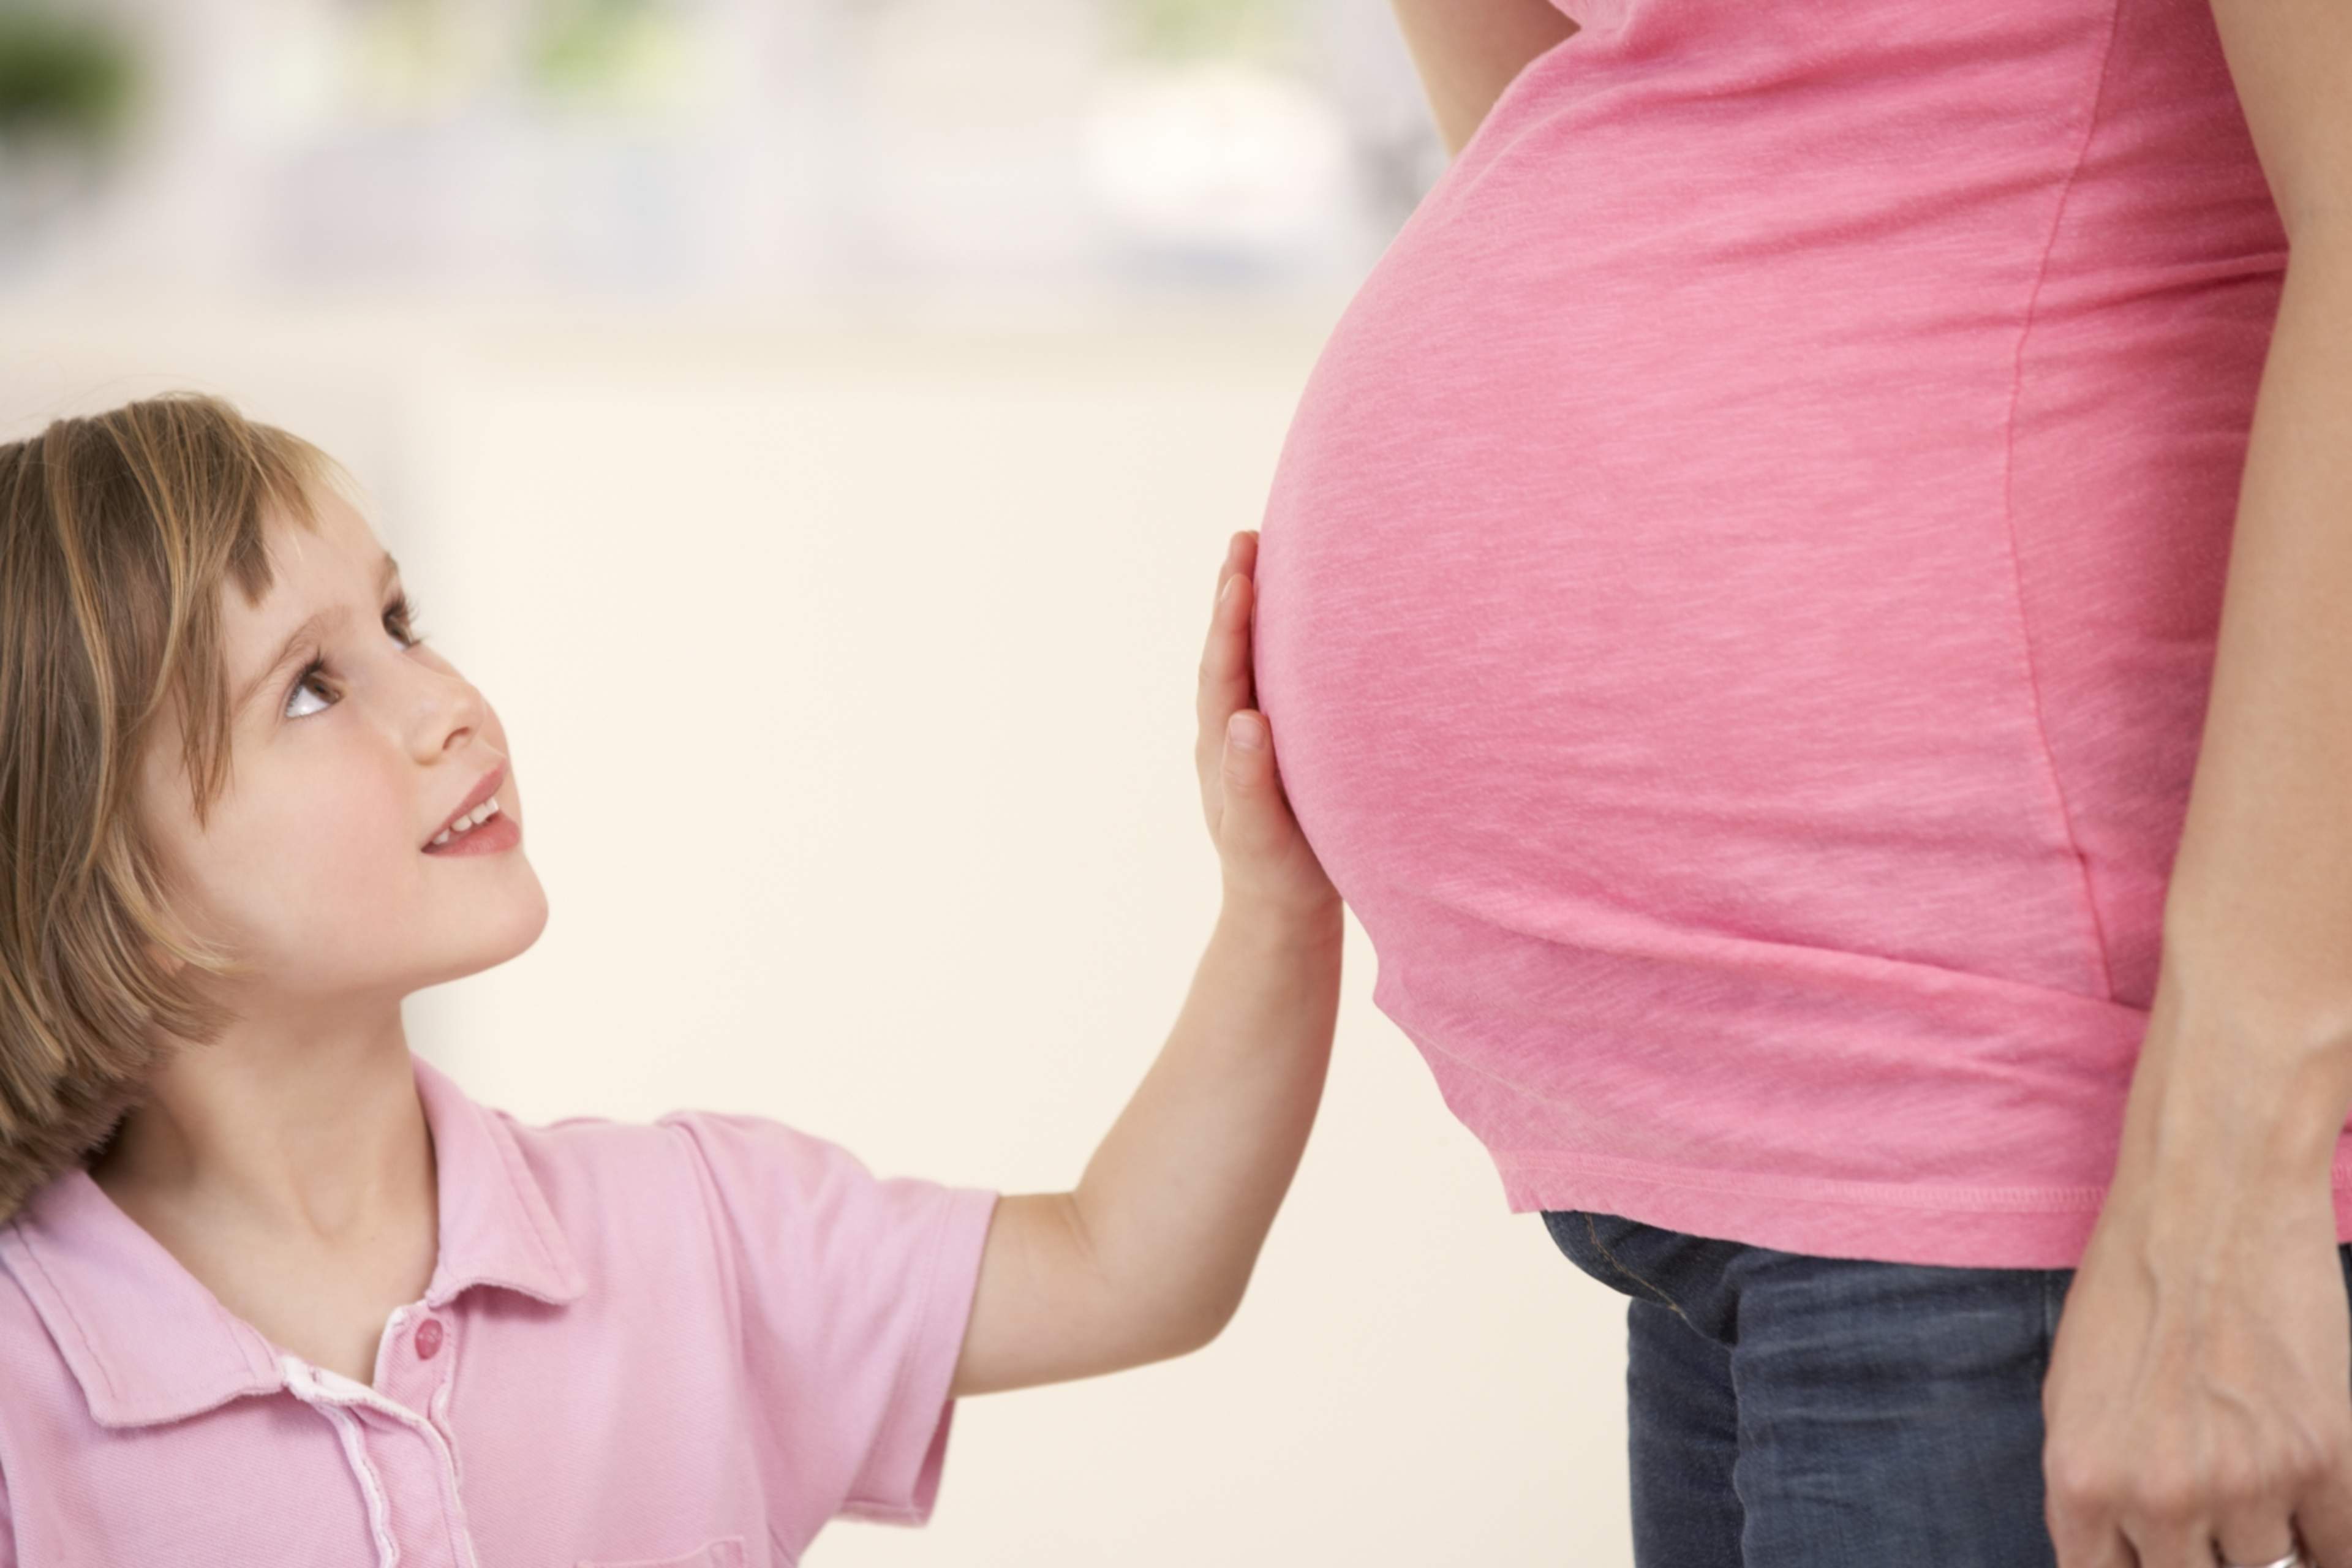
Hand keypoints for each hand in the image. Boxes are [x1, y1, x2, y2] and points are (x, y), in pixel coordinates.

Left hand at [1196, 529, 1339, 930]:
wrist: (1280, 910)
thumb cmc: (1275, 875)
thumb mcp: (1261, 836)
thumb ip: (1250, 783)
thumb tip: (1244, 720)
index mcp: (1222, 747)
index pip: (1222, 672)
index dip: (1231, 622)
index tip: (1240, 573)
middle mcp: (1229, 731)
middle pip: (1228, 650)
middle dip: (1236, 592)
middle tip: (1247, 536)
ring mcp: (1250, 735)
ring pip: (1249, 659)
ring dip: (1255, 608)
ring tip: (1265, 553)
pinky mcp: (1275, 742)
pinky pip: (1272, 678)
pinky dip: (1279, 640)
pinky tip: (1302, 616)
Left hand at [2043, 1158, 2351, 1566]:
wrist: (2213, 1206)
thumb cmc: (2130, 1292)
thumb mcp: (2072, 1397)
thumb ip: (2093, 1494)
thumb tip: (2122, 1559)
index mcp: (2083, 1483)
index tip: (2163, 1552)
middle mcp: (2159, 1495)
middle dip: (2203, 1557)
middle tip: (2216, 1511)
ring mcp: (2247, 1484)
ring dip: (2268, 1541)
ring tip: (2257, 1473)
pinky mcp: (2326, 1459)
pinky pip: (2339, 1548)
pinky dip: (2328, 1535)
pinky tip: (2313, 1498)